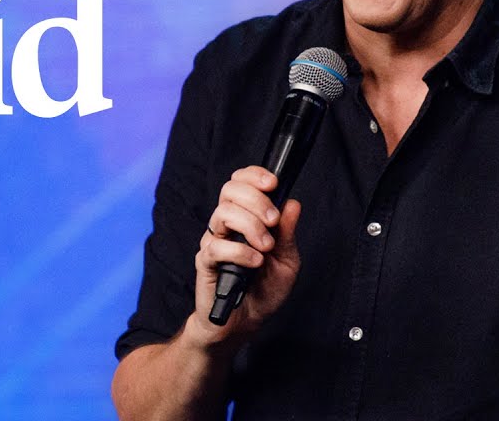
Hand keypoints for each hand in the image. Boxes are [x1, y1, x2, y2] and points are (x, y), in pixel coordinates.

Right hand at [188, 166, 302, 346]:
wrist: (245, 323)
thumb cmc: (264, 291)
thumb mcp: (286, 261)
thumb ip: (288, 233)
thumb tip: (292, 204)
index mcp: (244, 218)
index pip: (240, 182)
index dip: (254, 175)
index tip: (273, 183)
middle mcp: (226, 225)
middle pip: (230, 190)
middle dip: (257, 200)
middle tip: (273, 221)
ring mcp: (214, 242)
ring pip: (223, 213)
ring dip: (251, 226)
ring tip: (266, 247)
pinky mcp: (205, 262)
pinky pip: (217, 246)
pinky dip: (240, 252)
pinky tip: (254, 263)